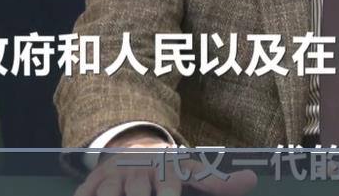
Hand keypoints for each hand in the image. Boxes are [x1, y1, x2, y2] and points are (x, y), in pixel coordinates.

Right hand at [73, 129, 257, 195]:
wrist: (133, 148)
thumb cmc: (168, 168)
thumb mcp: (191, 170)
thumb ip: (218, 181)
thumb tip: (252, 180)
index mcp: (164, 169)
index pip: (168, 186)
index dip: (168, 195)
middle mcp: (138, 171)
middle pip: (137, 194)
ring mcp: (113, 177)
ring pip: (110, 195)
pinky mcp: (92, 184)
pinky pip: (86, 195)